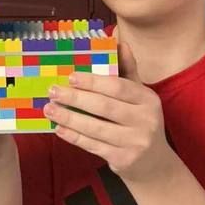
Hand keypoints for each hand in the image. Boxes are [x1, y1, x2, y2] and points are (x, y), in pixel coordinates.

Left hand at [43, 42, 173, 182]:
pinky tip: (59, 128)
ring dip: (69, 117)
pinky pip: (93, 145)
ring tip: (49, 109)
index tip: (71, 76)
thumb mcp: (140, 96)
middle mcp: (145, 121)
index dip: (94, 81)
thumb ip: (128, 70)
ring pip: (95, 128)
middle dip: (75, 98)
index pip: (118, 87)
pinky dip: (74, 136)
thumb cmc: (140, 121)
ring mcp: (135, 142)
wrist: (154, 164)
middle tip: (53, 90)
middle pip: (104, 106)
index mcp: (148, 100)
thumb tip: (118, 41)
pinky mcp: (123, 160)